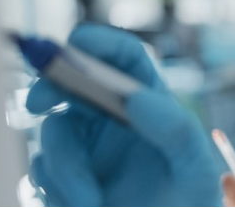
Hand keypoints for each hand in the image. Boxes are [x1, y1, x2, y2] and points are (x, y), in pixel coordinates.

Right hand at [26, 24, 222, 205]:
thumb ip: (176, 132)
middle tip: (39, 102)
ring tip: (94, 203)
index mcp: (148, 103)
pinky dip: (58, 193)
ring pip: (52, 134)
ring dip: (66, 168)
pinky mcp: (60, 179)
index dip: (98, 42)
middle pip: (71, 84)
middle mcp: (111, 118)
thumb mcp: (195, 170)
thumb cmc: (189, 204)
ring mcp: (82, 147)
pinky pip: (41, 175)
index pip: (122, 57)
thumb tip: (137, 97)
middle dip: (49, 86)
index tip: (78, 43)